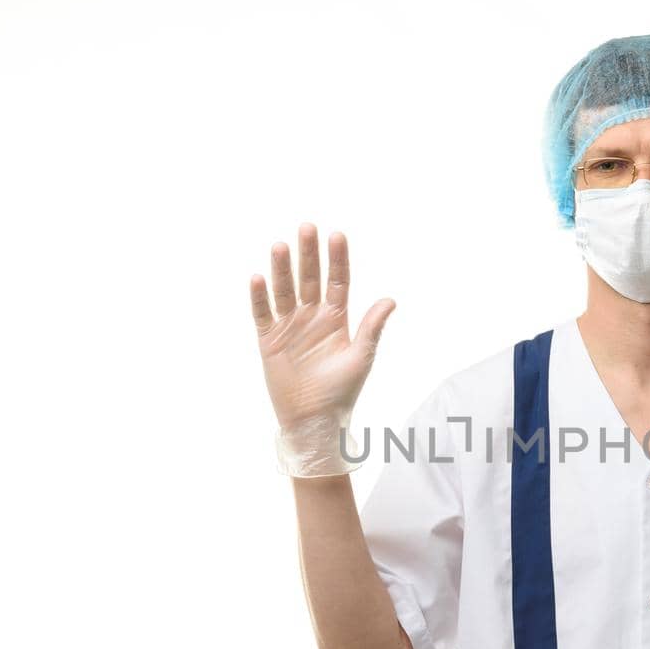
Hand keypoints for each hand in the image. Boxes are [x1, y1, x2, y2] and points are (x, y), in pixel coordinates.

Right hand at [250, 223, 394, 474]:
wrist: (315, 421)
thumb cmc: (342, 392)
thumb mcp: (361, 357)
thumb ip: (372, 328)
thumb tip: (391, 300)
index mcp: (337, 319)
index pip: (338, 282)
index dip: (337, 260)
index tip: (337, 235)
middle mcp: (312, 317)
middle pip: (310, 279)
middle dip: (308, 254)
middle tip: (307, 228)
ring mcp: (289, 327)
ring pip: (285, 291)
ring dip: (282, 269)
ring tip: (281, 246)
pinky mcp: (269, 341)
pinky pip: (262, 314)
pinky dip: (259, 297)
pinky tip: (258, 278)